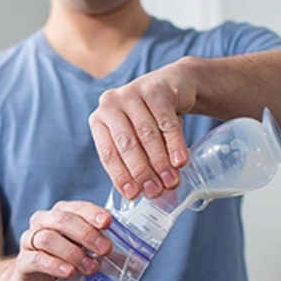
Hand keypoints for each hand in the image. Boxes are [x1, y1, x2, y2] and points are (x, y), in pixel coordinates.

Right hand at [15, 200, 112, 280]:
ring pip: (48, 238)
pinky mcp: (23, 261)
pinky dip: (53, 264)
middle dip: (86, 233)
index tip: (108, 223)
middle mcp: (43, 222)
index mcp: (61, 214)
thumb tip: (137, 262)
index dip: (92, 213)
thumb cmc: (65, 264)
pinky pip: (35, 258)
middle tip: (105, 249)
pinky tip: (68, 272)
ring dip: (72, 252)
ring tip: (90, 267)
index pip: (77, 208)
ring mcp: (30, 240)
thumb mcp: (87, 256)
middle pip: (62, 220)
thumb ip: (107, 255)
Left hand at [88, 58, 196, 199]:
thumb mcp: (134, 137)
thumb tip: (147, 194)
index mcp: (99, 121)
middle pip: (127, 145)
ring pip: (147, 135)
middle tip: (155, 192)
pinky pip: (166, 122)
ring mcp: (132, 94)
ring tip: (171, 182)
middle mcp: (110, 105)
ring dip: (160, 162)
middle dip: (142, 172)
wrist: (172, 85)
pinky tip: (180, 162)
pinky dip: (174, 144)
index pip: (108, 154)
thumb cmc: (149, 119)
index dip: (120, 176)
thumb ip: (135, 161)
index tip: (133, 196)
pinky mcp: (155, 89)